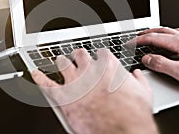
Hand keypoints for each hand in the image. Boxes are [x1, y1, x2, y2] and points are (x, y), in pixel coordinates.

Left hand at [31, 49, 157, 133]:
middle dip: (79, 56)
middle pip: (79, 54)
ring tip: (60, 62)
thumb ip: (139, 80)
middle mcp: (90, 70)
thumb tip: (137, 76)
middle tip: (78, 58)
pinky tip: (35, 73)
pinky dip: (39, 77)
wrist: (122, 132)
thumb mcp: (144, 93)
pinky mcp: (63, 97)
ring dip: (61, 62)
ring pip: (62, 63)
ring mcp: (75, 82)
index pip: (100, 53)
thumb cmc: (133, 115)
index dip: (99, 57)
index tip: (98, 60)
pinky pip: (46, 83)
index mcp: (108, 66)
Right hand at [134, 27, 178, 93]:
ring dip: (157, 31)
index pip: (153, 37)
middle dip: (145, 32)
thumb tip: (147, 58)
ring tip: (150, 34)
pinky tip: (171, 38)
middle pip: (160, 30)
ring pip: (170, 30)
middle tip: (136, 36)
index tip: (130, 42)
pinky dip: (168, 33)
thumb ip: (161, 64)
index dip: (138, 40)